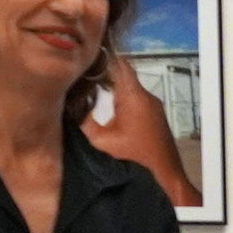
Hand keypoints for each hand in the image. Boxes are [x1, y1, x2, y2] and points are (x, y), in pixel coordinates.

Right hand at [82, 54, 194, 205]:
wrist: (165, 179)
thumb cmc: (136, 161)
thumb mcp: (100, 141)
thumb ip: (82, 120)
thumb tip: (66, 104)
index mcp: (133, 96)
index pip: (117, 62)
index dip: (99, 55)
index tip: (82, 53)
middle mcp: (146, 97)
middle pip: (121, 73)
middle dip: (101, 70)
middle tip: (79, 69)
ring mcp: (152, 107)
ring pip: (128, 86)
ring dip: (110, 84)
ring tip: (88, 84)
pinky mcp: (153, 117)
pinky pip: (134, 100)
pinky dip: (119, 97)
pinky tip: (104, 103)